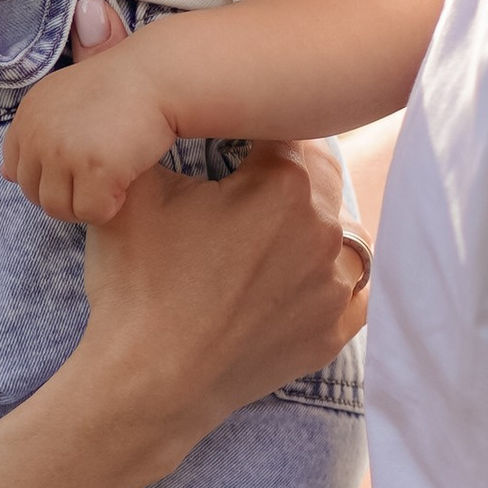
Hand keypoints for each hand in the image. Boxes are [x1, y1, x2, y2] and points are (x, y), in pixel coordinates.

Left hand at [1, 11, 176, 222]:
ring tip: (112, 180)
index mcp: (28, 115)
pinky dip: (110, 206)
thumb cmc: (118, 90)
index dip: (47, 176)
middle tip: (99, 176)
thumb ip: (35, 138)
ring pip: (59, 209)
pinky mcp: (94, 168)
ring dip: (88, 203)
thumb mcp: (62, 102)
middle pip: (34, 195)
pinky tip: (126, 181)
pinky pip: (91, 212)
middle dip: (68, 194)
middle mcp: (37, 133)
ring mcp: (63, 152)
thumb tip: (4, 175)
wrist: (156, 77)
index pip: (15, 169)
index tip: (76, 166)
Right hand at [75, 137, 367, 467]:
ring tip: (270, 233)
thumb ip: (157, 135)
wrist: (149, 381)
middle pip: (320, 176)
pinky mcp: (334, 331)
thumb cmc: (139, 282)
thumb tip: (154, 106)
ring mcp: (336, 286)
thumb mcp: (134, 190)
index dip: (255, 128)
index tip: (236, 135)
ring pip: (343, 231)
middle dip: (289, 172)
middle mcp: (325, 229)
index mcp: (285, 183)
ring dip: (315, 224)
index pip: (283, 130)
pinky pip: (353, 290)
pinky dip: (330, 277)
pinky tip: (297, 276)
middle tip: (249, 181)